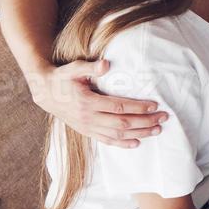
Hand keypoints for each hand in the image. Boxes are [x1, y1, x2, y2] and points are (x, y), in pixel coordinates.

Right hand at [27, 59, 167, 147]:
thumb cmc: (62, 78)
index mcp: (87, 102)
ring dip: (139, 133)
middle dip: (145, 121)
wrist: (45, 93)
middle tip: (163, 117)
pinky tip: (136, 143)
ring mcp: (87, 127)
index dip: (138, 107)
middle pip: (122, 123)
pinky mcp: (86, 131)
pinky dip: (122, 143)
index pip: (118, 107)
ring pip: (117, 134)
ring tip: (157, 130)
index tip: (154, 105)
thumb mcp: (73, 68)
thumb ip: (90, 67)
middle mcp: (88, 118)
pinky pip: (106, 141)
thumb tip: (106, 64)